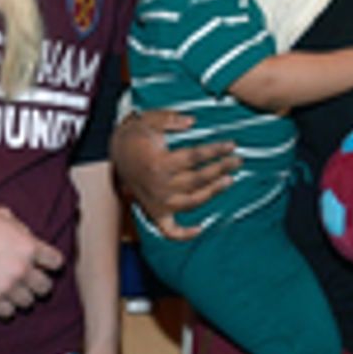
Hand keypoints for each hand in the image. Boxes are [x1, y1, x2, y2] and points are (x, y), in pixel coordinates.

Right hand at [0, 204, 62, 318]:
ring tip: (11, 289)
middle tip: (28, 280)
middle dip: (38, 283)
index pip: (56, 263)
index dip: (50, 263)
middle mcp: (22, 268)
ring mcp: (5, 286)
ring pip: (28, 302)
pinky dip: (5, 307)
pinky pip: (8, 312)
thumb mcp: (5, 217)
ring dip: (21, 296)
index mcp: (29, 246)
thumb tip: (29, 242)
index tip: (44, 265)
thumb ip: (22, 233)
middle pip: (45, 287)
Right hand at [109, 109, 237, 239]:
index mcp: (158, 163)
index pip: (195, 157)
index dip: (215, 151)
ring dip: (212, 193)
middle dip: (221, 169)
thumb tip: (191, 121)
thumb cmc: (135, 136)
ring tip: (229, 180)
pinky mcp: (154, 212)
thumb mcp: (150, 120)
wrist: (115, 152)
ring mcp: (157, 202)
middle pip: (198, 179)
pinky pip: (169, 230)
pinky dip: (183, 234)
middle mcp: (159, 186)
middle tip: (237, 161)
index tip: (231, 146)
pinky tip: (200, 229)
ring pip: (192, 202)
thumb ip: (170, 119)